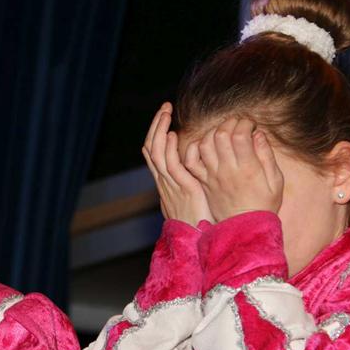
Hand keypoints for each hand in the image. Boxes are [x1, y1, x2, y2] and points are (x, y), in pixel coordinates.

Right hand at [141, 103, 213, 226]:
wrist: (195, 242)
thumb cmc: (198, 221)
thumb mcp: (189, 198)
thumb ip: (189, 182)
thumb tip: (195, 171)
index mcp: (165, 181)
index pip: (154, 152)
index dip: (157, 133)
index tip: (164, 119)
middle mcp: (163, 180)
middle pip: (150, 147)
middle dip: (156, 125)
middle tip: (164, 108)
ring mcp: (170, 184)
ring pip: (156, 151)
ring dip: (160, 129)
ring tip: (166, 113)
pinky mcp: (182, 188)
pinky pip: (170, 165)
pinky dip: (168, 148)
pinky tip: (172, 135)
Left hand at [184, 118, 283, 221]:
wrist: (245, 229)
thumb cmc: (264, 205)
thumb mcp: (275, 182)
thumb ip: (267, 156)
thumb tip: (258, 134)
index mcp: (248, 169)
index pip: (240, 135)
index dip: (244, 123)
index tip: (250, 124)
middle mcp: (227, 170)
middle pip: (221, 135)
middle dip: (229, 123)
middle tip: (236, 124)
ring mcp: (212, 176)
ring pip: (204, 144)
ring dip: (212, 132)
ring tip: (222, 132)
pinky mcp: (203, 181)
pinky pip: (191, 160)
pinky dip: (194, 148)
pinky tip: (204, 144)